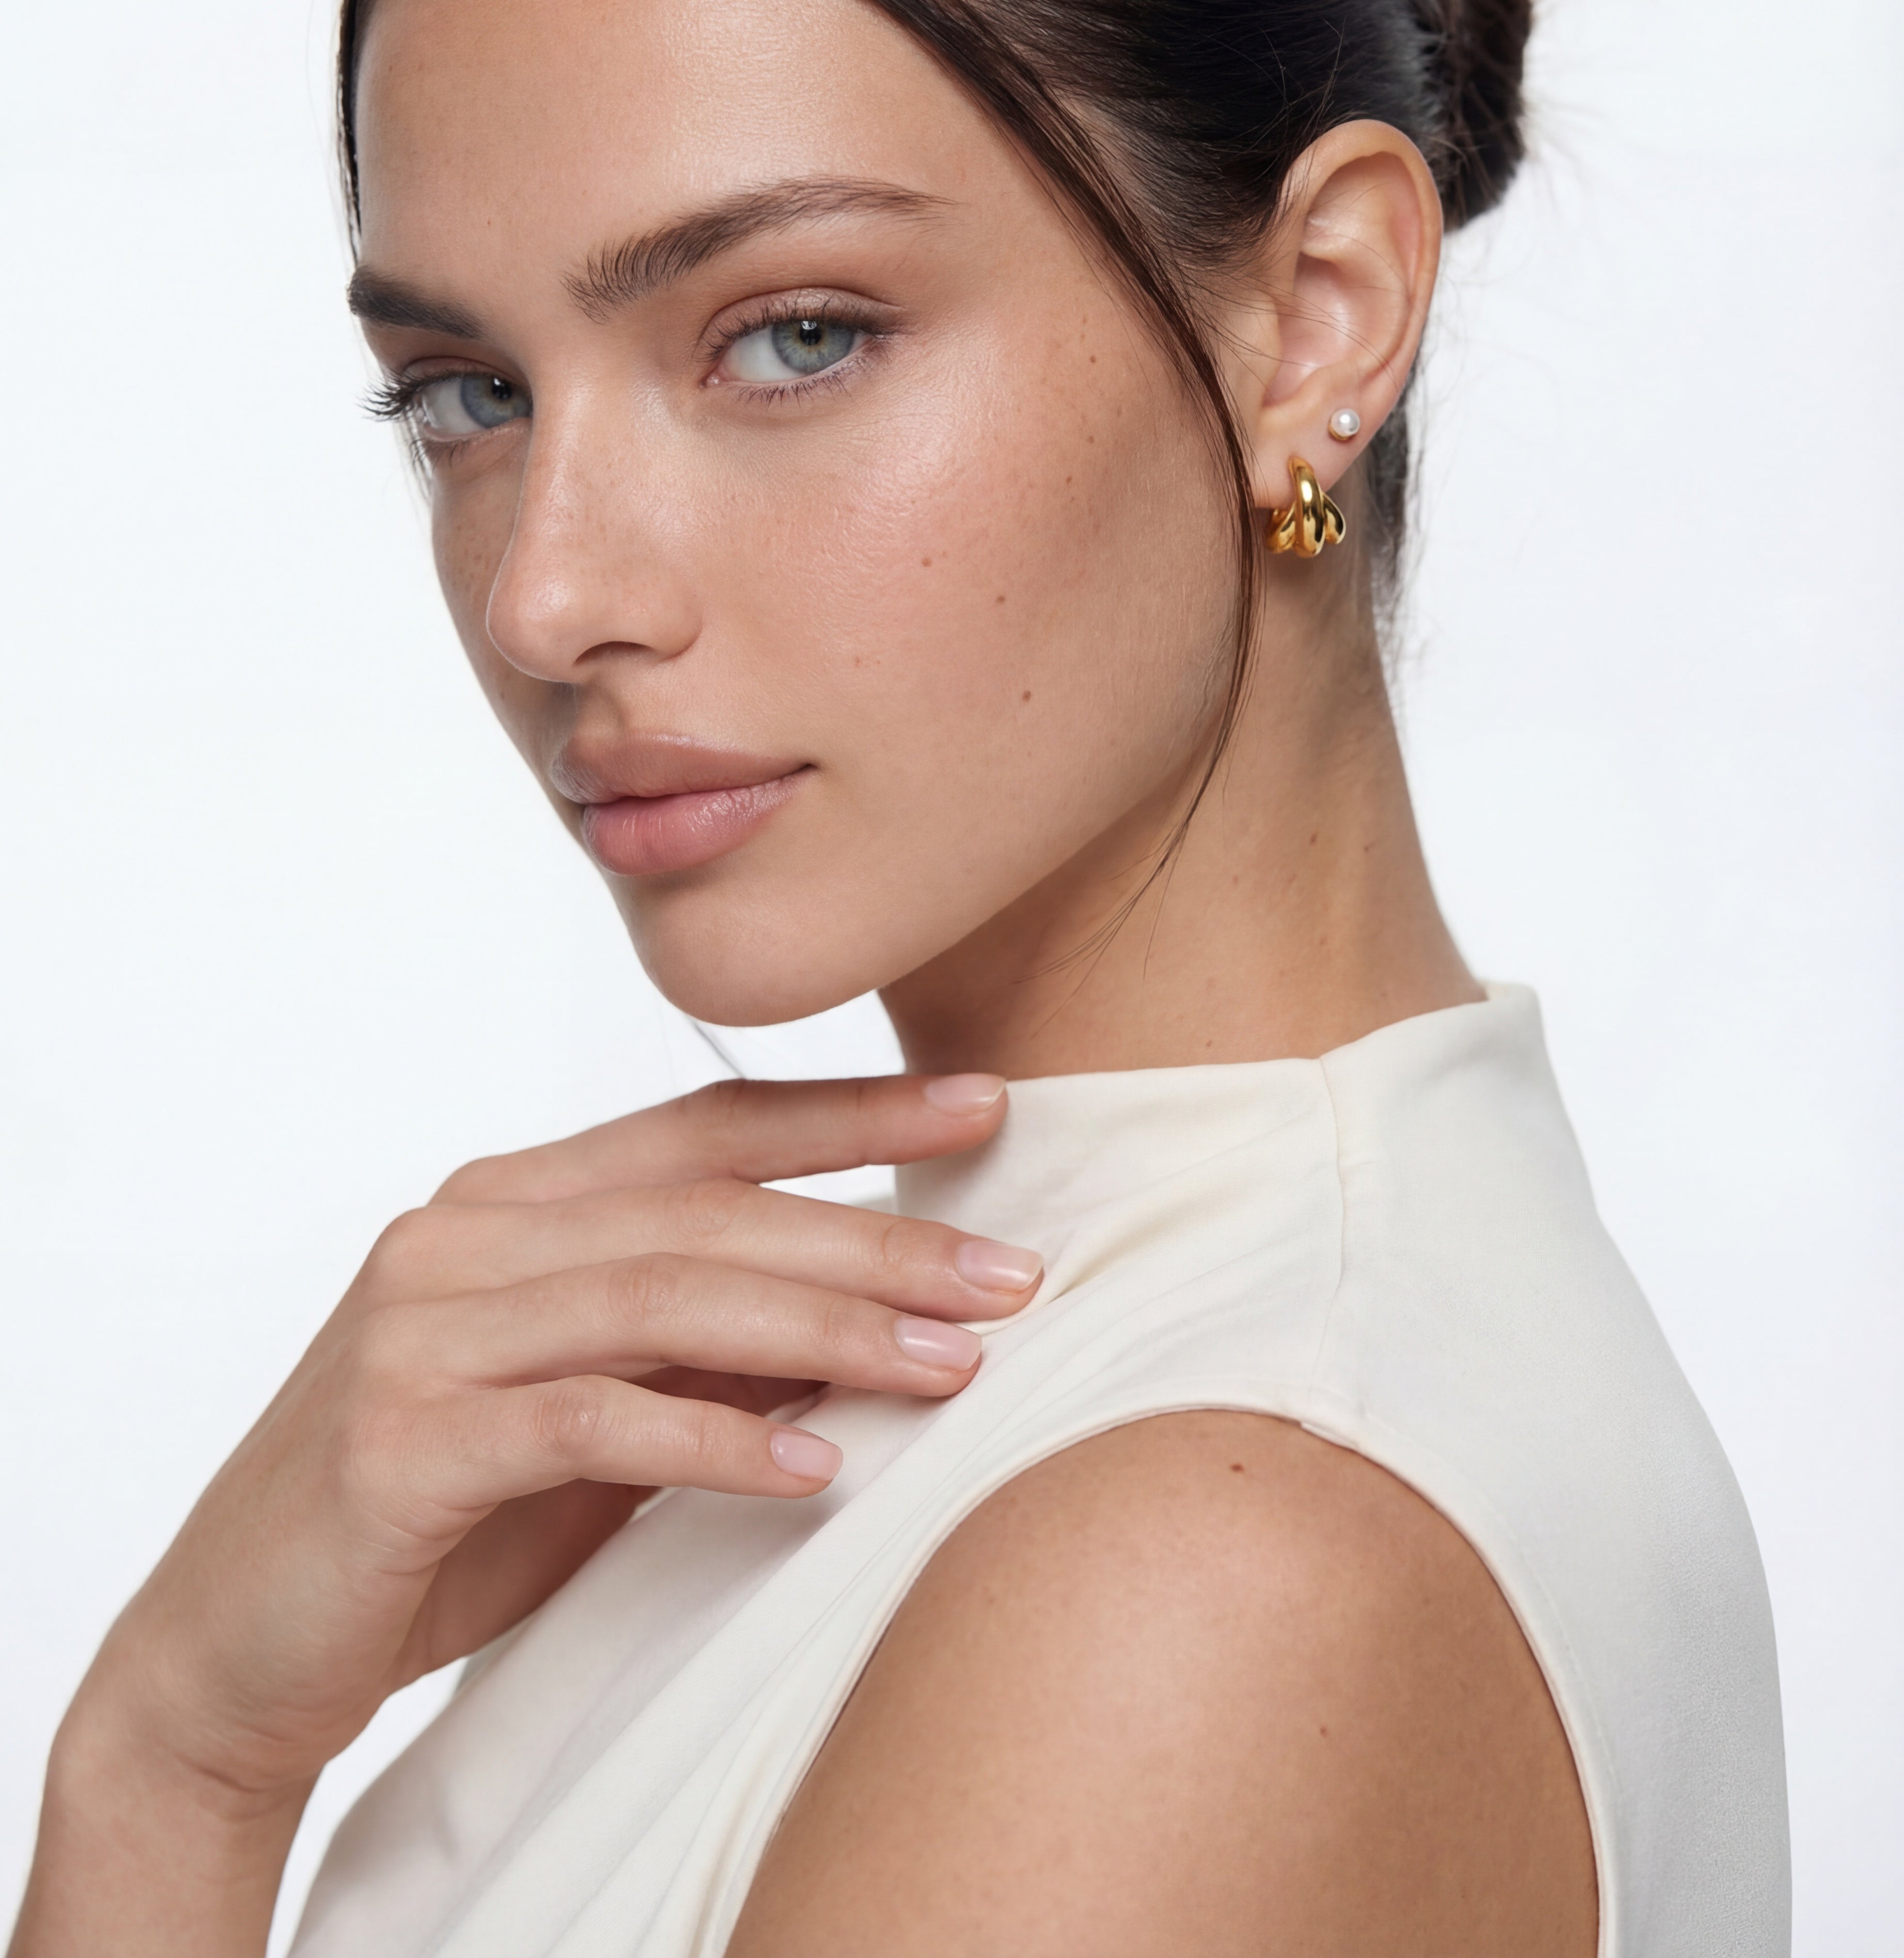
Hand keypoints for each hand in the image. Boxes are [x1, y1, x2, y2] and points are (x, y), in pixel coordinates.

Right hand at [13, 1073, 1028, 1956]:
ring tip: (951, 1364)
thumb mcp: (590, 1416)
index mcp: (507, 1201)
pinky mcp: (399, 1436)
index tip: (985, 1107)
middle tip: (1014, 1270)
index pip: (705, 1124)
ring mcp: (421, 1328)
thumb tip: (874, 1315)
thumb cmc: (436, 1521)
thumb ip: (701, 1351)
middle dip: (875, 1233)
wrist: (232, 1649)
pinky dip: (715, 1440)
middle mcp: (461, 1234)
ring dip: (826, 1327)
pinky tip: (816, 1469)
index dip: (850, 1111)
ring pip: (664, 1297)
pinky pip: (592, 1420)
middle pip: (706, 1208)